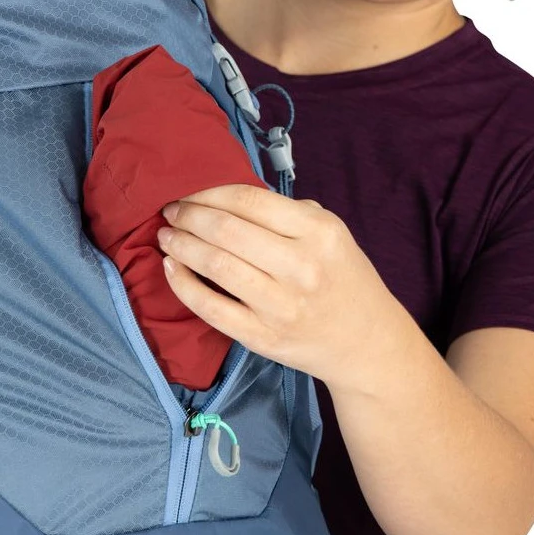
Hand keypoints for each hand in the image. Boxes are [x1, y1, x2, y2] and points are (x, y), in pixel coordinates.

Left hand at [157, 184, 397, 388]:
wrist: (366, 342)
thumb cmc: (343, 278)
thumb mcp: (331, 233)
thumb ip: (287, 213)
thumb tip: (226, 197)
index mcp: (319, 232)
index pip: (249, 201)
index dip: (208, 192)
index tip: (187, 192)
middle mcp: (301, 267)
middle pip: (227, 231)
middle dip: (189, 216)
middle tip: (170, 211)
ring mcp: (280, 306)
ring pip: (216, 266)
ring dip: (181, 246)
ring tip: (166, 236)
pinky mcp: (263, 338)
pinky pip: (211, 309)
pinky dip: (183, 285)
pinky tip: (171, 268)